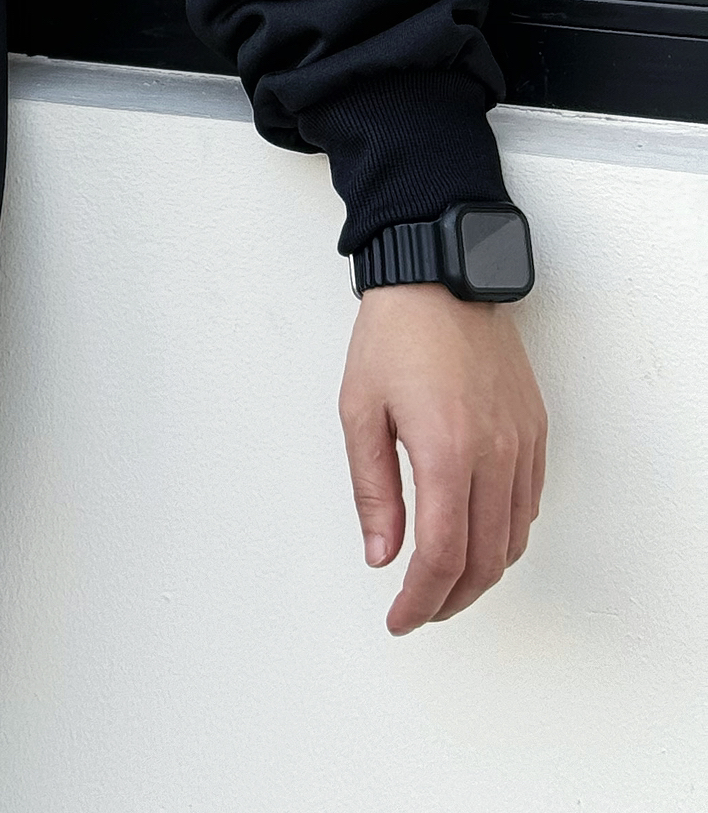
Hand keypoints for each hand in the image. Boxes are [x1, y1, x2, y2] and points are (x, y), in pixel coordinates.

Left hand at [339, 285, 545, 632]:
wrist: (441, 276)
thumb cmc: (394, 335)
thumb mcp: (360, 409)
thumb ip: (372, 489)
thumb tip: (381, 555)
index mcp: (446, 451)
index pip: (441, 556)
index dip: (420, 600)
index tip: (399, 618)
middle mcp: (494, 454)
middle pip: (483, 561)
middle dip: (449, 600)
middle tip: (417, 611)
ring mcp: (521, 444)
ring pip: (513, 540)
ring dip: (480, 575)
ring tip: (444, 584)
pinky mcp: (535, 431)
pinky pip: (529, 504)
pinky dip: (505, 537)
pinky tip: (478, 537)